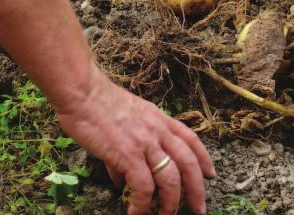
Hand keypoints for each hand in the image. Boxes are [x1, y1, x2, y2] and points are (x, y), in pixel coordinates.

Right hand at [55, 67, 215, 214]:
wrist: (83, 92)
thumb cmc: (98, 103)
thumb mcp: (126, 116)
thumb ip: (130, 144)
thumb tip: (121, 177)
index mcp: (158, 118)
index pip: (190, 139)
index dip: (203, 158)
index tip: (211, 174)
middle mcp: (157, 129)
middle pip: (188, 163)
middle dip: (197, 189)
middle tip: (198, 208)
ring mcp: (144, 142)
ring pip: (171, 179)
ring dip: (171, 203)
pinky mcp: (127, 154)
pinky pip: (142, 187)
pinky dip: (142, 204)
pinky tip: (135, 213)